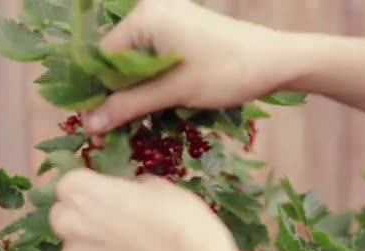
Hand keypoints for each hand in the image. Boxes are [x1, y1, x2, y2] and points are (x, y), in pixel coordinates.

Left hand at [50, 169, 238, 250]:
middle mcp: (68, 222)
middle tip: (112, 226)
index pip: (69, 186)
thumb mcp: (156, 186)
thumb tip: (125, 194)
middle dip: (81, 220)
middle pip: (63, 217)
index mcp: (81, 189)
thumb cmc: (178, 216)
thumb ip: (127, 188)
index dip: (90, 192)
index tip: (106, 198)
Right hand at [82, 0, 297, 133]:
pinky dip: (155, 78)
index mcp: (145, 16)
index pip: (104, 56)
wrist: (277, 61)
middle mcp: (154, 10)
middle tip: (121, 124)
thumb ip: (128, 106)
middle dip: (121, 90)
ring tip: (143, 115)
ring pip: (139, 59)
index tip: (101, 122)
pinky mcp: (185, 28)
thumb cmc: (225, 72)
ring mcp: (171, 17)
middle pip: (120, 57)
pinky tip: (161, 99)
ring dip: (139, 88)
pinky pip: (157, 54)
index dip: (101, 90)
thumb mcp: (172, 92)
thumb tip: (87, 124)